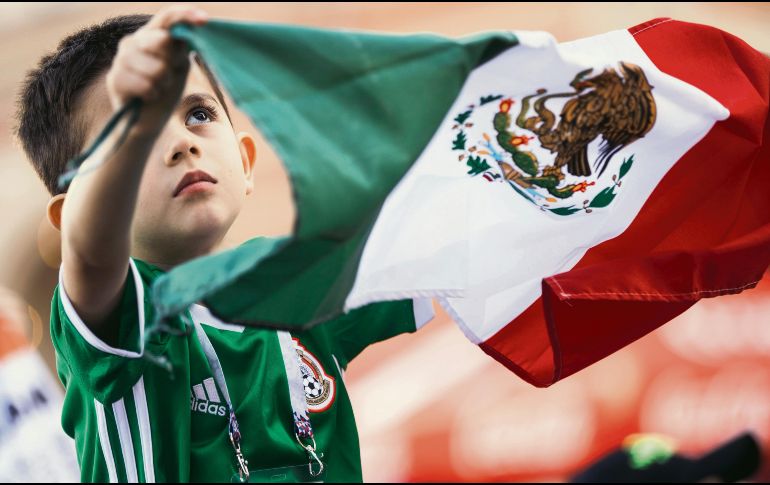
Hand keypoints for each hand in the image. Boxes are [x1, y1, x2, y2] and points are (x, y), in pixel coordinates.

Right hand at [105, 5, 208, 133]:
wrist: (147, 122)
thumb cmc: (165, 91)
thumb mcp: (179, 66)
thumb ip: (180, 48)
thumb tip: (179, 34)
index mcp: (150, 36)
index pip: (166, 17)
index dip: (185, 15)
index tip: (204, 19)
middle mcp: (132, 42)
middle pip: (162, 40)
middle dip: (172, 63)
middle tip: (167, 77)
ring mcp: (120, 59)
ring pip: (157, 68)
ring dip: (163, 84)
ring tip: (156, 89)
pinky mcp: (114, 79)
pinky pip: (146, 86)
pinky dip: (152, 95)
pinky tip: (146, 98)